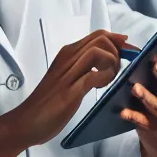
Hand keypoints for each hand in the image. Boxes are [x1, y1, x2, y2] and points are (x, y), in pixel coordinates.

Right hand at [0, 30, 126, 156]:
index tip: (129, 53)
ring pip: (98, 51)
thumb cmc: (49, 102)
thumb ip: (85, 67)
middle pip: (102, 38)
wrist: (27, 121)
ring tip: (109, 79)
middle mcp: (68, 57)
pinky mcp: (70, 90)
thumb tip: (107, 61)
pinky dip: (104, 78)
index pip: (99, 35)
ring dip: (112, 63)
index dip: (118, 41)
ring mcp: (68, 72)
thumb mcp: (69, 77)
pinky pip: (94, 74)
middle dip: (118, 51)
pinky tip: (101, 87)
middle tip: (118, 69)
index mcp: (68, 53)